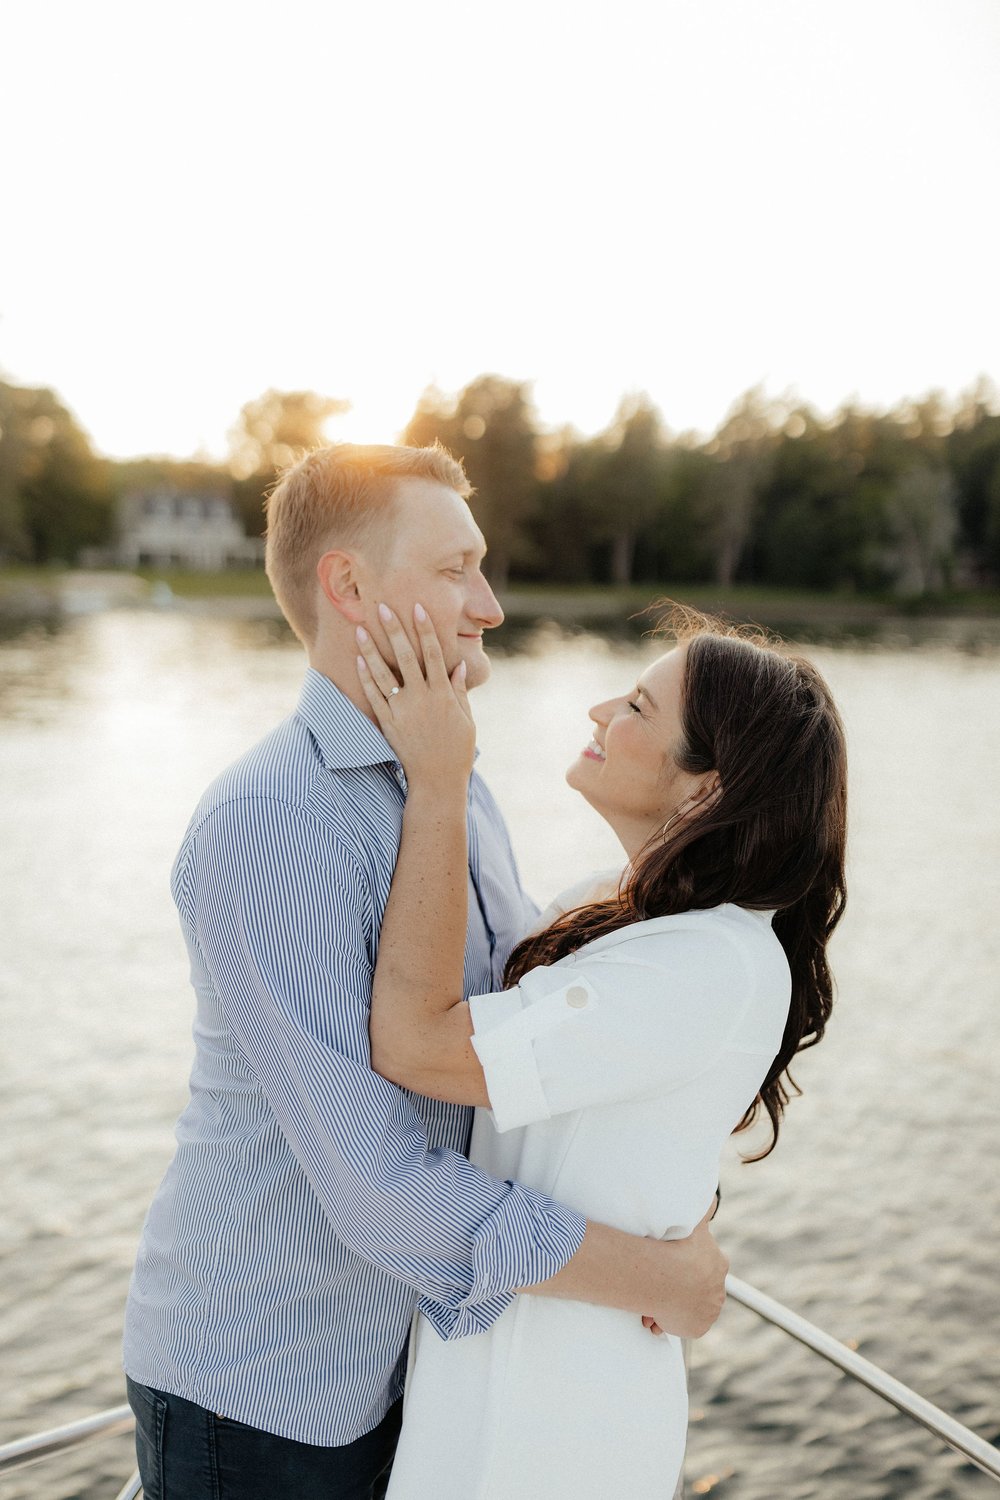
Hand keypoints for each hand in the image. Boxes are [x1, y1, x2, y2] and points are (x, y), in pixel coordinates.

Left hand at [356, 603, 476, 790]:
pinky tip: (359, 660)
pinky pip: (375, 696)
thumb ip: (459, 691)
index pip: (434, 654)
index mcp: (443, 694)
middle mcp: (422, 698)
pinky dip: (366, 677)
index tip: (418, 608)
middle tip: (383, 607)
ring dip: (372, 649)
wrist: (437, 781)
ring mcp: (403, 710)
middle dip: (394, 630)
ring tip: (361, 629)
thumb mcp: (466, 720)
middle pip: (406, 656)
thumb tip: (459, 665)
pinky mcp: (388, 723)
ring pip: (384, 673)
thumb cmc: (456, 751)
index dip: (426, 630)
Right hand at [640, 1204, 727, 1337]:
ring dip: (669, 1305)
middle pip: (695, 1289)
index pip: (705, 1265)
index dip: (685, 1264)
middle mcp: (718, 1290)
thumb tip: (712, 1197)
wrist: (667, 1279)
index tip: (669, 1263)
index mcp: (719, 1264)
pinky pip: (679, 1325)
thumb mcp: (694, 1223)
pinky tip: (651, 1315)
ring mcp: (709, 1311)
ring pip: (685, 1307)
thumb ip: (705, 1208)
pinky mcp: (698, 1328)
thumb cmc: (676, 1249)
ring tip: (649, 1301)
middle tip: (656, 1282)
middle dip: (677, 1287)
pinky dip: (665, 1321)